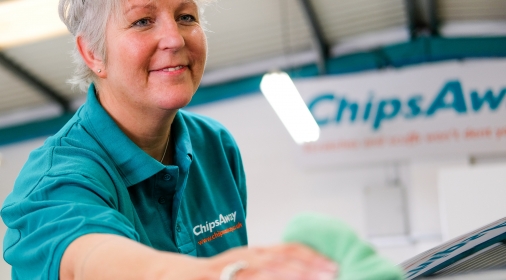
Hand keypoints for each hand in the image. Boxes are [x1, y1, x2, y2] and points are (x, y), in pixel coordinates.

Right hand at [205, 243, 337, 279]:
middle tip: (331, 273)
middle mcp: (244, 258)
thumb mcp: (244, 265)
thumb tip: (300, 272)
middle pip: (280, 260)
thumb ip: (269, 267)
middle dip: (308, 267)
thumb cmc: (214, 274)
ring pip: (264, 272)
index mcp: (253, 253)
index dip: (311, 256)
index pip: (287, 249)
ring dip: (289, 275)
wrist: (176, 275)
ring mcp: (229, 270)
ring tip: (312, 279)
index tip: (333, 264)